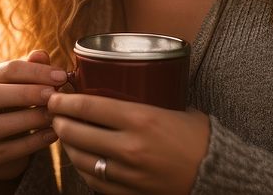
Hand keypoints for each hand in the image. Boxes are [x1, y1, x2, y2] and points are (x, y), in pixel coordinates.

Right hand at [0, 50, 66, 181]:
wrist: (3, 146)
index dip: (35, 72)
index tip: (61, 76)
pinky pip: (4, 150)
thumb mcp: (26, 87)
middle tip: (53, 95)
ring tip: (53, 117)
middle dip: (25, 94)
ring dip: (28, 119)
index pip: (7, 70)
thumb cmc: (18, 107)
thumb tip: (41, 54)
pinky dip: (31, 143)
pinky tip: (52, 135)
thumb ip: (33, 70)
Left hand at [48, 92, 209, 193]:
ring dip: (66, 144)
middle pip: (77, 132)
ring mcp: (128, 173)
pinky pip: (94, 180)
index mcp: (141, 119)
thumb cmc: (198, 136)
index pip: (88, 107)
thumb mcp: (172, 107)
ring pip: (80, 158)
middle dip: (59, 121)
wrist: (218, 173)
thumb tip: (117, 87)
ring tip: (64, 133)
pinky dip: (82, 167)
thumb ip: (142, 101)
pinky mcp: (129, 192)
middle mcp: (130, 147)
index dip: (65, 101)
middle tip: (54, 112)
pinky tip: (80, 158)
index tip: (55, 95)